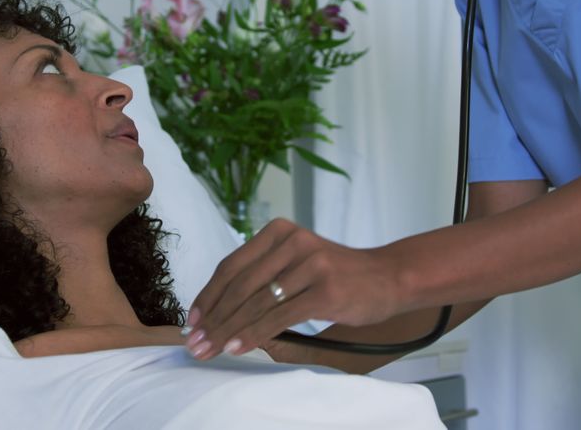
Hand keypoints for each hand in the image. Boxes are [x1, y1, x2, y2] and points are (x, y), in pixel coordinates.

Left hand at [186, 218, 403, 359]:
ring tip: (211, 349)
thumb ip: (264, 275)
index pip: (232, 265)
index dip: (208, 295)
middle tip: (195, 342)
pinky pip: (279, 316)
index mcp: (279, 232)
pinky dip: (254, 334)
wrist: (388, 277)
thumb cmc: (338, 275)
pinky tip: (238, 347)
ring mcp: (310, 265)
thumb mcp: (298, 262)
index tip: (192, 321)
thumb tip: (219, 310)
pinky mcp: (324, 291)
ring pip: (257, 303)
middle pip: (240, 285)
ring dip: (228, 330)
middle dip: (214, 318)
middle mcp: (293, 242)